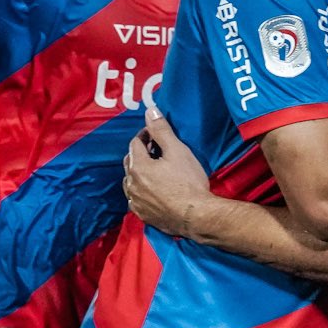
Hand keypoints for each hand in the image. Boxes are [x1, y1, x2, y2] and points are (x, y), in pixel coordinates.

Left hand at [123, 106, 212, 239]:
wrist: (196, 216)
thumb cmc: (188, 182)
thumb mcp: (178, 151)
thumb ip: (161, 131)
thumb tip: (150, 111)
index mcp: (138, 166)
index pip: (135, 144)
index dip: (145, 136)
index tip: (155, 134)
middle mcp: (132, 185)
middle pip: (130, 162)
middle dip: (140, 154)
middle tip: (155, 150)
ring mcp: (136, 202)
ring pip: (131, 183)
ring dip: (138, 174)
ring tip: (153, 171)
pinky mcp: (144, 216)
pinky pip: (136, 200)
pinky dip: (141, 192)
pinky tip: (152, 192)